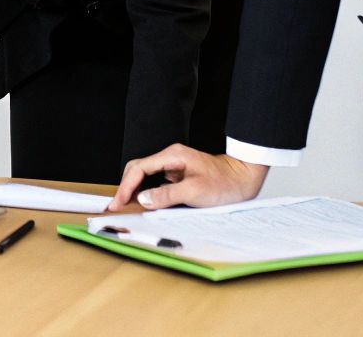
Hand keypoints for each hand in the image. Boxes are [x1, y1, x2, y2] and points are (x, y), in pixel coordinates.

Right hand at [108, 144, 268, 211]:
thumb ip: (167, 196)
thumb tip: (144, 200)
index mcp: (172, 156)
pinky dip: (146, 192)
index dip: (126, 187)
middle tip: (118, 206)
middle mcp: (170, 158)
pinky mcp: (178, 176)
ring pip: (145, 176)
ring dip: (135, 190)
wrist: (244, 180)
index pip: (139, 169)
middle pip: (138, 169)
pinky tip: (144, 204)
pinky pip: (156, 183)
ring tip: (127, 206)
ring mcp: (174, 167)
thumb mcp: (195, 192)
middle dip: (126, 187)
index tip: (118, 203)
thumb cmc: (224, 184)